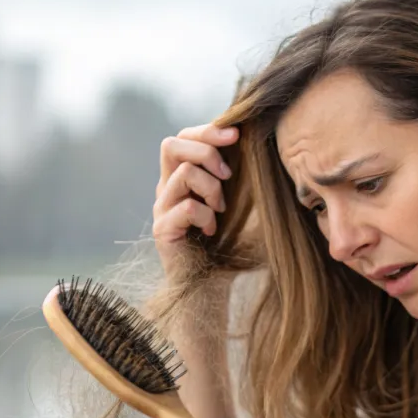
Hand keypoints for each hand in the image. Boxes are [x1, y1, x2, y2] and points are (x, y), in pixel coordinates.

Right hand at [152, 124, 237, 277]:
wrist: (215, 286)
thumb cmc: (233, 244)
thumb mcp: (243, 202)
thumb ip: (242, 174)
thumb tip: (256, 140)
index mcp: (182, 177)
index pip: (183, 138)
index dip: (207, 130)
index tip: (237, 134)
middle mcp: (166, 188)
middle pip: (171, 144)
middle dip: (206, 152)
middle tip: (228, 175)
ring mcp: (161, 208)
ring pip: (183, 173)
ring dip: (212, 188)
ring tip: (222, 210)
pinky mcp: (162, 230)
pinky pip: (186, 206)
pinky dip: (205, 215)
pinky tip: (211, 230)